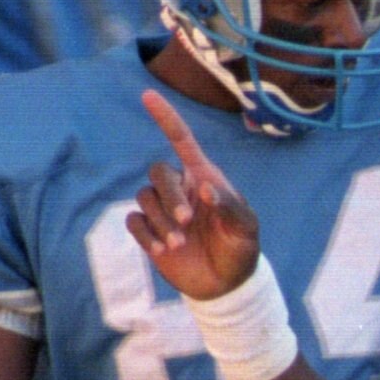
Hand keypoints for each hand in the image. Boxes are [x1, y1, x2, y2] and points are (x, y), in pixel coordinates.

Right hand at [128, 89, 261, 300]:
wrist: (226, 284)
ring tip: (179, 245)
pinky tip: (163, 250)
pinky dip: (146, 234)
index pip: (181, 140)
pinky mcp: (150, 232)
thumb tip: (204, 187)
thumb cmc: (240, 249)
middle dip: (170, 196)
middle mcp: (180, 188)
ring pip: (144, 198)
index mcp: (203, 177)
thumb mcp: (246, 228)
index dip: (166, 118)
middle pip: (158, 173)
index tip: (148, 95)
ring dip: (160, 221)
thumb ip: (229, 206)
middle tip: (187, 222)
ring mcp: (163, 210)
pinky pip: (134, 221)